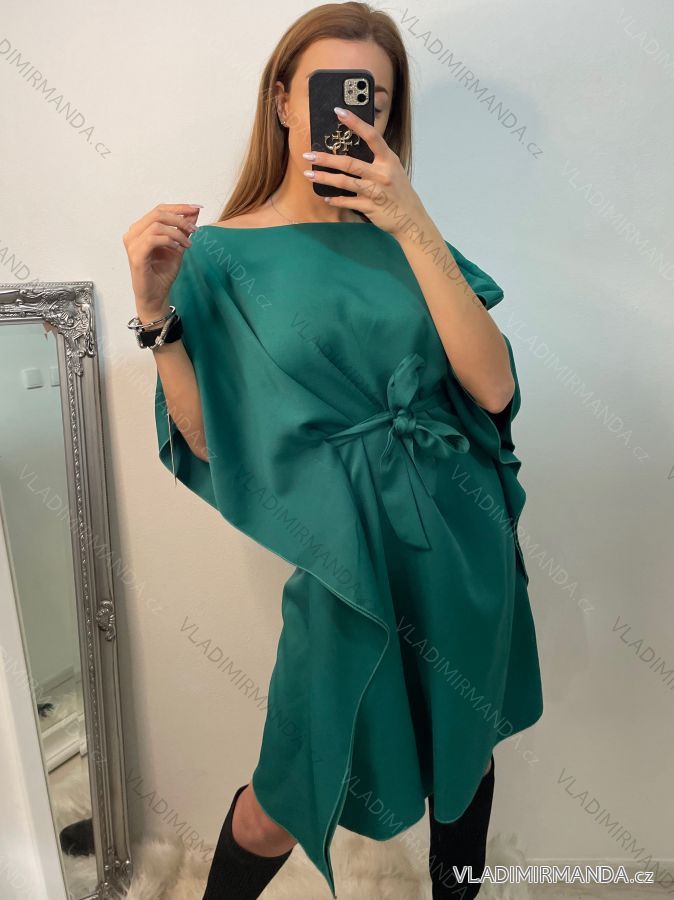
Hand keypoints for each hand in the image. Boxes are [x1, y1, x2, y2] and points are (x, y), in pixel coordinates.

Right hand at [122, 203, 201, 313]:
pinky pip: (152, 239)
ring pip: (156, 225)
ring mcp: (133, 244)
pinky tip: (178, 248)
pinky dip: (168, 241)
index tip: (197, 208)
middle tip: (194, 229)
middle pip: (157, 213)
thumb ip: (183, 230)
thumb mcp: (178, 247)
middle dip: (180, 218)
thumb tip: (194, 212)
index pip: (160, 210)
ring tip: (187, 244)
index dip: (179, 207)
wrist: (156, 295)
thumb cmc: (162, 273)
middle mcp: (134, 233)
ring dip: (177, 232)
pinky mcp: (136, 256)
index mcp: (141, 229)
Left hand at [302, 107, 426, 237]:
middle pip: (350, 163)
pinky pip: (348, 202)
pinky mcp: (370, 207)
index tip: (339, 112)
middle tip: (309, 154)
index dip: (355, 123)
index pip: (371, 136)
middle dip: (326, 159)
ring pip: (344, 182)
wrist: (411, 218)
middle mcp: (382, 174)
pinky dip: (336, 200)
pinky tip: (326, 197)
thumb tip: (352, 149)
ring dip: (324, 178)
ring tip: (309, 174)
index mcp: (388, 160)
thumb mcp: (393, 170)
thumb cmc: (400, 192)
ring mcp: (375, 191)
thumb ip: (377, 160)